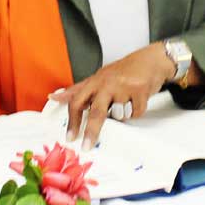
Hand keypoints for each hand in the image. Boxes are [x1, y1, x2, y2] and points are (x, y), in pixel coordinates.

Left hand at [50, 42, 176, 149]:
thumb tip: (54, 96)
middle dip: (91, 131)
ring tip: (127, 102)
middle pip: (97, 112)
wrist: (150, 60)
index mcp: (95, 81)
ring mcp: (124, 86)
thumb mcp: (98, 77)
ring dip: (123, 114)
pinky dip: (137, 111)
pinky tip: (137, 100)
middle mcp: (107, 83)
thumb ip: (77, 89)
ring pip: (119, 115)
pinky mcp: (139, 90)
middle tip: (86, 145)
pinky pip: (136, 113)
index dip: (72, 120)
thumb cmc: (123, 70)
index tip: (70, 137)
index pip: (78, 101)